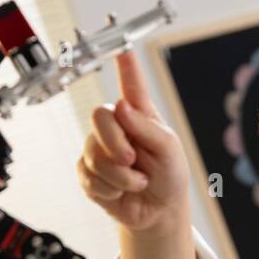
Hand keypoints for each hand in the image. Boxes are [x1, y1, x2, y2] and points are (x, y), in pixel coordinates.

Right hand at [77, 51, 190, 233]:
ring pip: (94, 153)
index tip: (122, 47)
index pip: (130, 85)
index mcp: (139, 115)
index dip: (125, 66)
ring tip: (137, 181)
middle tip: (132, 159)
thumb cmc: (169, 175)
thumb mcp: (169, 150)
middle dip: (115, 142)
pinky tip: (121, 191)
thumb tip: (121, 106)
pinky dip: (110, 189)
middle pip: (99, 116)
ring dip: (120, 175)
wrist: (159, 211)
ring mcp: (99, 149)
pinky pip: (89, 176)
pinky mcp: (89, 173)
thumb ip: (147, 128)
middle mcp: (116, 127)